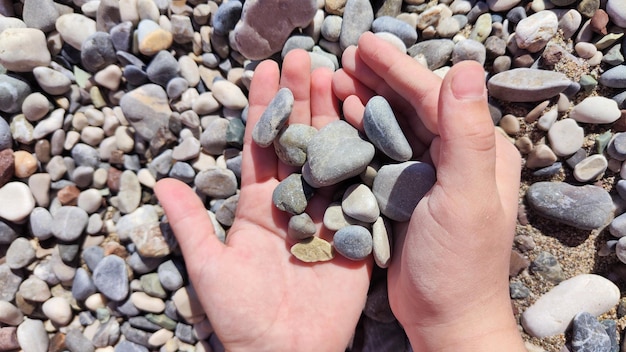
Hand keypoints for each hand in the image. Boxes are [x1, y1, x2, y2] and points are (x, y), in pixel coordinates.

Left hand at [155, 50, 370, 351]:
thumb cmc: (241, 317)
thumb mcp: (209, 268)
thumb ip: (191, 224)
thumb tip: (162, 182)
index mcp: (257, 206)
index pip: (260, 147)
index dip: (262, 109)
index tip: (266, 71)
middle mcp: (292, 203)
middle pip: (298, 143)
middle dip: (301, 101)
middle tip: (305, 59)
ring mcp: (326, 214)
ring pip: (329, 158)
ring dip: (333, 118)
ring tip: (337, 78)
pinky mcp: (353, 232)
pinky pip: (359, 191)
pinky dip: (363, 158)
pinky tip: (368, 124)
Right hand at [333, 32, 525, 350]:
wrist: (444, 318)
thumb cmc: (458, 265)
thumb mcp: (466, 199)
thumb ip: (466, 135)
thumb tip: (466, 68)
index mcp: (479, 151)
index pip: (436, 98)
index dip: (399, 69)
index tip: (365, 46)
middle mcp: (457, 157)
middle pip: (413, 105)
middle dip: (379, 78)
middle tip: (344, 57)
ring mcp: (430, 174)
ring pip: (395, 124)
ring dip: (366, 100)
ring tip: (336, 80)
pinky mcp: (406, 192)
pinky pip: (382, 151)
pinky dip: (361, 131)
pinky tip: (342, 117)